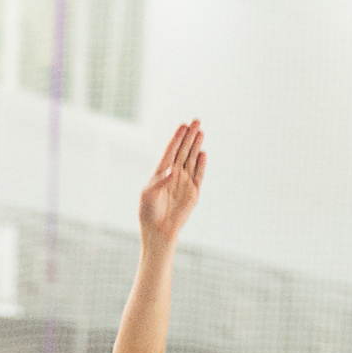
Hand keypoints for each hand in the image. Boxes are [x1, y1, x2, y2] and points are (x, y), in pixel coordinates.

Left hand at [137, 120, 205, 242]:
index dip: (177, 137)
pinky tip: (203, 153)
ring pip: (192, 159)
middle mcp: (174, 174)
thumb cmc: (148, 212)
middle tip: (196, 120)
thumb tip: (172, 170)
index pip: (171, 150)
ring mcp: (185, 182)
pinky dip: (201, 164)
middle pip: (183, 151)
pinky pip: (199, 175)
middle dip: (189, 136)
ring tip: (201, 131)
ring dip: (196, 146)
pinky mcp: (194, 192)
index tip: (182, 125)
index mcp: (161, 172)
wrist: (159, 231)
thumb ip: (160, 181)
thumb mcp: (148, 194)